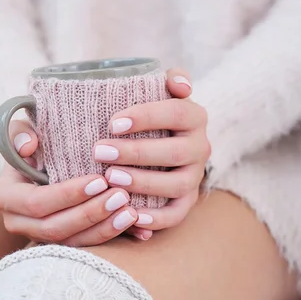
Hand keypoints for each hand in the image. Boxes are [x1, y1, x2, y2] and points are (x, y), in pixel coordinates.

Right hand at [0, 121, 138, 246]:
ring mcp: (39, 237)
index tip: (99, 180)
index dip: (68, 194)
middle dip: (90, 213)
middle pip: (55, 227)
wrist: (44, 163)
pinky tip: (135, 225)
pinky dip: (111, 235)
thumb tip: (29, 144)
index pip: (36, 202)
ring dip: (104, 229)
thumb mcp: (24, 131)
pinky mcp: (60, 245)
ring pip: (72, 242)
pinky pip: (86, 247)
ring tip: (131, 212)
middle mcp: (18, 222)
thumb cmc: (37, 143)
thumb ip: (20, 132)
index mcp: (5, 197)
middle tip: (121, 196)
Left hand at [94, 68, 209, 238]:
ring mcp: (195, 177)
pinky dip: (157, 219)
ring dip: (143, 183)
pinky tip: (131, 216)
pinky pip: (177, 214)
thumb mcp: (160, 91)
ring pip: (176, 185)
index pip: (176, 113)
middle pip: (174, 152)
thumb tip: (181, 84)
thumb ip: (169, 80)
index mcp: (194, 117)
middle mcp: (200, 147)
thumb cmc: (150, 115)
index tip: (112, 123)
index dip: (146, 117)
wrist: (164, 142)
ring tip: (111, 179)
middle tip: (100, 151)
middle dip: (136, 153)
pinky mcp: (187, 201)